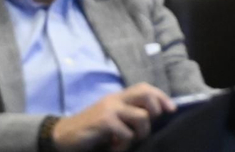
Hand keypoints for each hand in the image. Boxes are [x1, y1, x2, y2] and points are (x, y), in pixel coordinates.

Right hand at [52, 83, 175, 151]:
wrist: (62, 136)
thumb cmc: (90, 130)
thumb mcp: (110, 118)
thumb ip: (126, 114)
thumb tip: (152, 119)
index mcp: (118, 97)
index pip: (144, 88)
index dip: (161, 97)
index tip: (172, 110)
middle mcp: (115, 99)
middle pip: (146, 94)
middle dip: (155, 110)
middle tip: (148, 126)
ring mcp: (110, 109)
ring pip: (142, 117)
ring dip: (140, 134)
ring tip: (126, 142)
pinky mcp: (104, 121)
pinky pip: (127, 133)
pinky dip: (124, 145)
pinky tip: (114, 147)